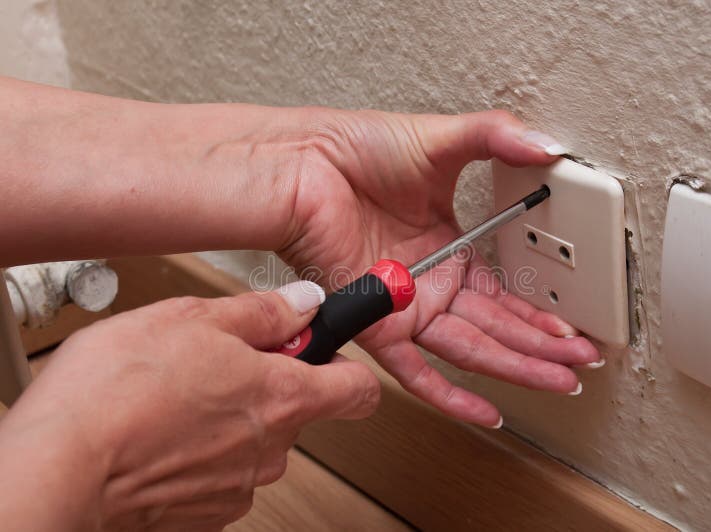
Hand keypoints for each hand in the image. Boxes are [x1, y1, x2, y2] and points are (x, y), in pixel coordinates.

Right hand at [0, 281, 378, 530]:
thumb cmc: (117, 392)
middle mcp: (271, 448)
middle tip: (215, 359)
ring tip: (174, 395)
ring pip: (253, 438)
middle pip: (295, 408)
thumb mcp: (193, 319)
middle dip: (263, 380)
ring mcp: (238, 485)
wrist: (60, 468)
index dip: (344, 363)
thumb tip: (303, 303)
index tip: (323, 347)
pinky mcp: (204, 512)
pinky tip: (160, 430)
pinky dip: (200, 449)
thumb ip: (262, 312)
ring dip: (227, 414)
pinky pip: (219, 469)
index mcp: (283, 396)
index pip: (358, 390)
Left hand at [273, 109, 601, 427]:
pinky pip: (416, 371)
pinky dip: (451, 394)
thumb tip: (547, 146)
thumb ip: (496, 137)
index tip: (574, 330)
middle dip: (542, 350)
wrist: (303, 165)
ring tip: (560, 382)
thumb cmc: (357, 150)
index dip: (539, 315)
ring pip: (471, 350)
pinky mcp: (378, 322)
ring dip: (517, 368)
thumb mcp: (440, 138)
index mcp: (449, 252)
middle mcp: (430, 285)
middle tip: (581, 365)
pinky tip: (488, 411)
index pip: (504, 297)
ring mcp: (405, 307)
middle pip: (496, 329)